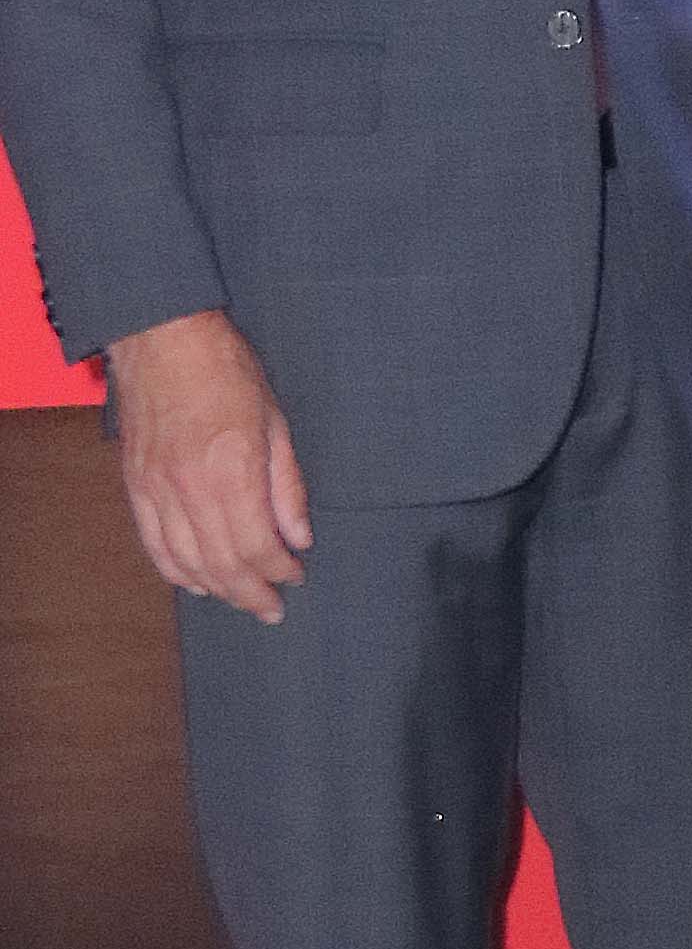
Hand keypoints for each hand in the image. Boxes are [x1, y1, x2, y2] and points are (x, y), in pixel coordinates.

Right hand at [107, 308, 311, 621]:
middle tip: (272, 609)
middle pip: (222, 564)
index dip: (278, 570)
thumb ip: (287, 486)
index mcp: (232, 471)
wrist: (162, 339)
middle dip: (251, 593)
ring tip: (241, 601)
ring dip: (217, 589)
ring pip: (186, 562)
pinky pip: (153, 544)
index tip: (295, 576)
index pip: (257, 545)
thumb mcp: (276, 421)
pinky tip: (196, 583)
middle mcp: (190, 488)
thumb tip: (299, 537)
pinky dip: (176, 571)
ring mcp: (157, 490)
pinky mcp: (135, 486)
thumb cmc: (225, 371)